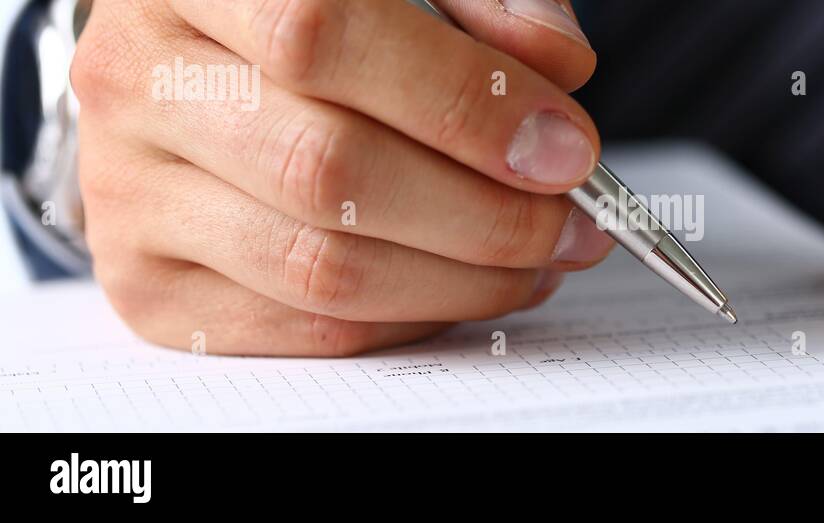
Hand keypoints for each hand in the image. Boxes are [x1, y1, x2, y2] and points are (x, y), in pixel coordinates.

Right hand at [71, 0, 610, 355]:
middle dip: (484, 214)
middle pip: (328, 169)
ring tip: (535, 261)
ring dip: (460, 280)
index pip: (325, 37)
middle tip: (570, 223)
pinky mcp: (149, 284)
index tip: (565, 150)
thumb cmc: (316, 17)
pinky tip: (463, 286)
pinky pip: (303, 327)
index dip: (463, 104)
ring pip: (320, 267)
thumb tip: (557, 75)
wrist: (197, 72)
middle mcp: (139, 81)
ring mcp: (128, 192)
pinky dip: (409, 318)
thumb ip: (489, 1)